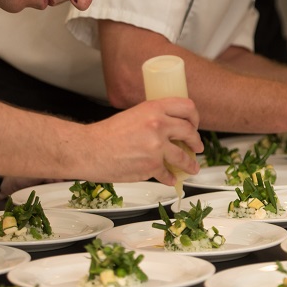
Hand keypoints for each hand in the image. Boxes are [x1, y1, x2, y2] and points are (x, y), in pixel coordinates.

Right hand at [80, 97, 202, 185]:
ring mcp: (156, 147)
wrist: (89, 150)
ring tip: (192, 167)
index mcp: (154, 108)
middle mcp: (158, 125)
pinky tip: (170, 179)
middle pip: (189, 132)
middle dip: (196, 142)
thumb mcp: (133, 115)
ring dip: (190, 164)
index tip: (194, 125)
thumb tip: (168, 127)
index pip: (187, 107)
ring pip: (183, 156)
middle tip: (197, 147)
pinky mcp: (151, 166)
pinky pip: (167, 173)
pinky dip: (170, 178)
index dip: (194, 117)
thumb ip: (152, 118)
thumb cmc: (106, 134)